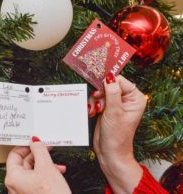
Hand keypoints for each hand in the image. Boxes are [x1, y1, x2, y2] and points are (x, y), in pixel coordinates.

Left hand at [5, 137, 70, 193]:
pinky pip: (36, 180)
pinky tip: (58, 173)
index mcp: (13, 177)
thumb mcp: (46, 166)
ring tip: (57, 164)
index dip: (25, 146)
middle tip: (48, 148)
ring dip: (46, 164)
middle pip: (24, 163)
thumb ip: (40, 150)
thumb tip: (35, 141)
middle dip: (39, 155)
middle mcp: (15, 185)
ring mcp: (23, 192)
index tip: (35, 141)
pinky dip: (46, 174)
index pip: (14, 154)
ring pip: (33, 171)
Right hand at [88, 73, 146, 192]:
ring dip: (95, 100)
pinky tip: (92, 112)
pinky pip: (97, 99)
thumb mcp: (114, 112)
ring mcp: (116, 103)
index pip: (120, 80)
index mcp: (135, 98)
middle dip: (100, 94)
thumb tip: (109, 76)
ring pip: (101, 91)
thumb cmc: (117, 135)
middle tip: (98, 104)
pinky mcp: (107, 108)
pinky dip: (92, 104)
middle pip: (109, 85)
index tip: (99, 90)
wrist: (110, 152)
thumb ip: (112, 92)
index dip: (108, 83)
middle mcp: (127, 99)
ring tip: (95, 111)